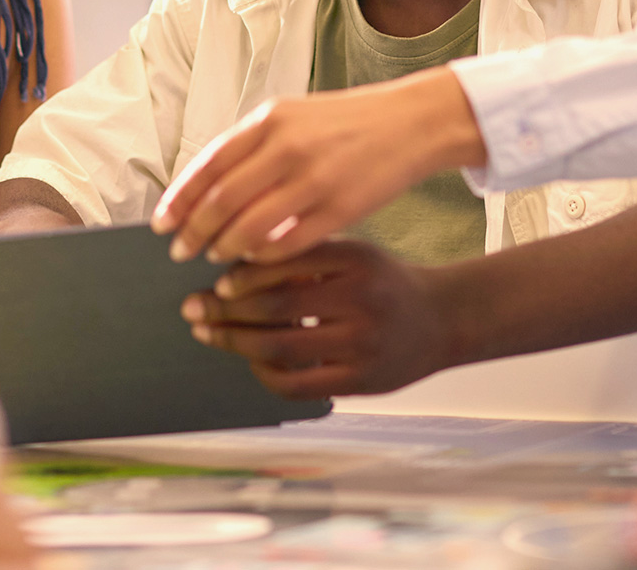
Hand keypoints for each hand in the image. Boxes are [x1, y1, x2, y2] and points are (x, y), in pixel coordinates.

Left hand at [151, 66, 487, 263]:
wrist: (411, 122)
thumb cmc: (345, 122)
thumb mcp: (292, 116)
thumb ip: (250, 147)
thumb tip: (203, 187)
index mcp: (270, 120)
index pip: (208, 165)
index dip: (180, 198)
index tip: (162, 223)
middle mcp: (287, 147)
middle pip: (222, 201)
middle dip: (194, 232)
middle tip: (180, 251)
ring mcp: (314, 179)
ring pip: (250, 228)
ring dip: (225, 248)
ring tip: (214, 258)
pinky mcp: (340, 209)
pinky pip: (288, 244)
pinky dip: (264, 257)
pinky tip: (254, 261)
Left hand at [180, 241, 458, 396]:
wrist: (443, 319)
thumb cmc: (384, 281)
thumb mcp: (353, 251)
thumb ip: (303, 254)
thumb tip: (234, 265)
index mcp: (356, 260)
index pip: (284, 265)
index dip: (243, 275)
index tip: (218, 279)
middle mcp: (361, 301)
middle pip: (276, 309)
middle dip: (225, 310)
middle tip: (193, 307)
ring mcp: (362, 346)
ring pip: (280, 348)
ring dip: (234, 342)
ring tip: (208, 332)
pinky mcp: (360, 382)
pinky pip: (296, 384)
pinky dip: (264, 372)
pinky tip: (251, 360)